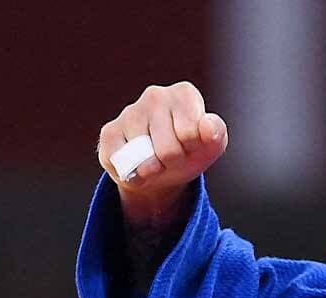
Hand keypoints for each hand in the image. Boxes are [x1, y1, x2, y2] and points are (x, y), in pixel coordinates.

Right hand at [97, 82, 226, 223]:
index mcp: (184, 93)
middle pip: (168, 149)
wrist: (163, 170)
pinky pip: (121, 164)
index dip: (192, 148)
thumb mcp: (211, 145)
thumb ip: (216, 133)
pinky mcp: (109, 132)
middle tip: (172, 156)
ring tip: (156, 160)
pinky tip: (137, 163)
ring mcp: (130, 112)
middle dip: (172, 161)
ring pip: (144, 159)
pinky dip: (132, 174)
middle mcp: (155, 95)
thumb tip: (206, 127)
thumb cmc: (189, 151)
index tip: (190, 145)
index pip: (190, 133)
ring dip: (153, 169)